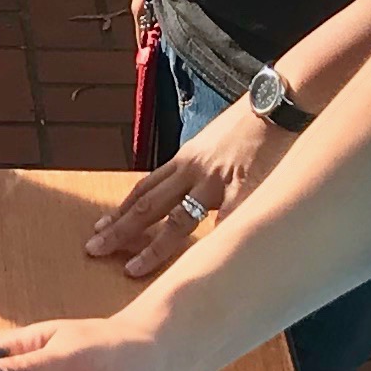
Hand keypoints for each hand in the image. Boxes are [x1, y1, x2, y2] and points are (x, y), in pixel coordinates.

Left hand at [86, 101, 287, 278]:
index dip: (121, 210)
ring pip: (178, 219)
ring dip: (153, 247)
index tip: (100, 228)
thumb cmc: (250, 124)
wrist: (276, 101)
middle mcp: (193, 171)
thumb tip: (190, 193)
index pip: (145, 189)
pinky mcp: (245, 187)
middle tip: (94, 249)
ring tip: (132, 269)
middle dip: (120, 230)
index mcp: (186, 160)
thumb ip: (201, 169)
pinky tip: (203, 268)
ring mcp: (217, 180)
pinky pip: (227, 221)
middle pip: (149, 205)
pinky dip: (214, 244)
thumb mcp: (214, 144)